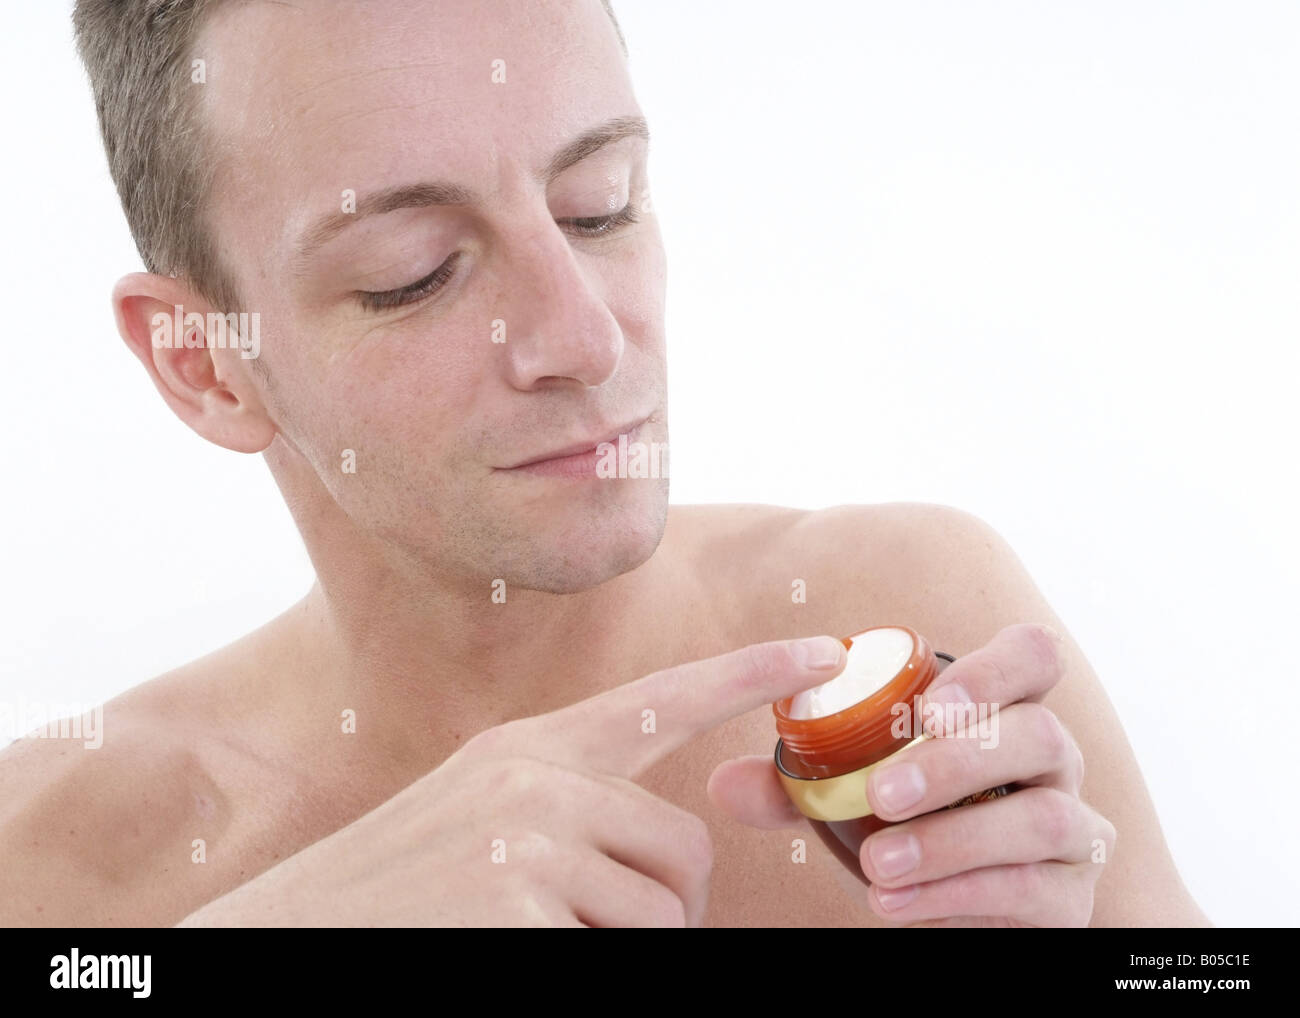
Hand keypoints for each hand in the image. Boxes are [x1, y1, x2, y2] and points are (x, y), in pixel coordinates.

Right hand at [177, 634, 847, 927]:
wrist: (284, 933)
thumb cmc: (399, 890)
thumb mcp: (484, 816)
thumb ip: (575, 810)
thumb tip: (674, 856)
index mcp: (531, 749)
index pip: (661, 699)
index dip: (749, 675)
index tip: (824, 651)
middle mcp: (536, 779)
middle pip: (686, 845)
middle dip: (671, 903)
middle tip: (603, 926)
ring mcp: (526, 841)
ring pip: (661, 914)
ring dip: (624, 945)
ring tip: (540, 935)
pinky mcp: (519, 905)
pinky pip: (619, 953)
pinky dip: (584, 963)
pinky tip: (510, 946)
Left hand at [707, 623, 1116, 926]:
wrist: (944, 907)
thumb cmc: (898, 825)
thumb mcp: (840, 798)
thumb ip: (792, 784)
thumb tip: (724, 782)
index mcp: (1002, 710)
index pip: (1034, 656)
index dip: (993, 671)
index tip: (929, 709)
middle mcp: (1051, 760)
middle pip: (1039, 735)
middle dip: (956, 763)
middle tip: (880, 797)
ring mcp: (1074, 829)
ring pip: (1042, 819)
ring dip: (952, 841)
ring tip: (877, 867)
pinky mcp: (1070, 897)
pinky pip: (1035, 891)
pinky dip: (961, 899)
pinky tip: (900, 907)